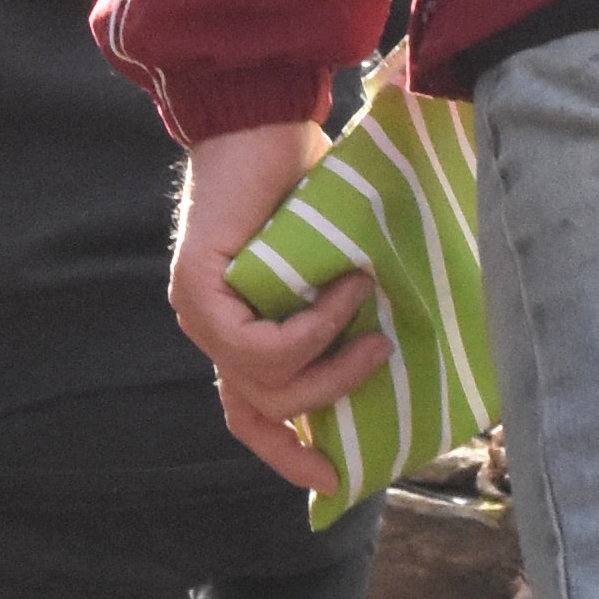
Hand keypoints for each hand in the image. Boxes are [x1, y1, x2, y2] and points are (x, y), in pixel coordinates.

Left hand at [171, 116, 386, 492]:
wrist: (264, 120)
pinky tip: (343, 285)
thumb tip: (400, 357)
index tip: (335, 478)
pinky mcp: (198, 294)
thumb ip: (343, 312)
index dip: (287, 452)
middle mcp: (210, 329)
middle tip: (382, 354)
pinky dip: (312, 327)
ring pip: (269, 384)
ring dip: (330, 354)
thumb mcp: (333, 265)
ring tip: (366, 303)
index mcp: (238, 328)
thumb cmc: (304, 180)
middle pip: (264, 411)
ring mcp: (198, 313)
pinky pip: (262, 349)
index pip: (251, 414)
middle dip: (331, 399)